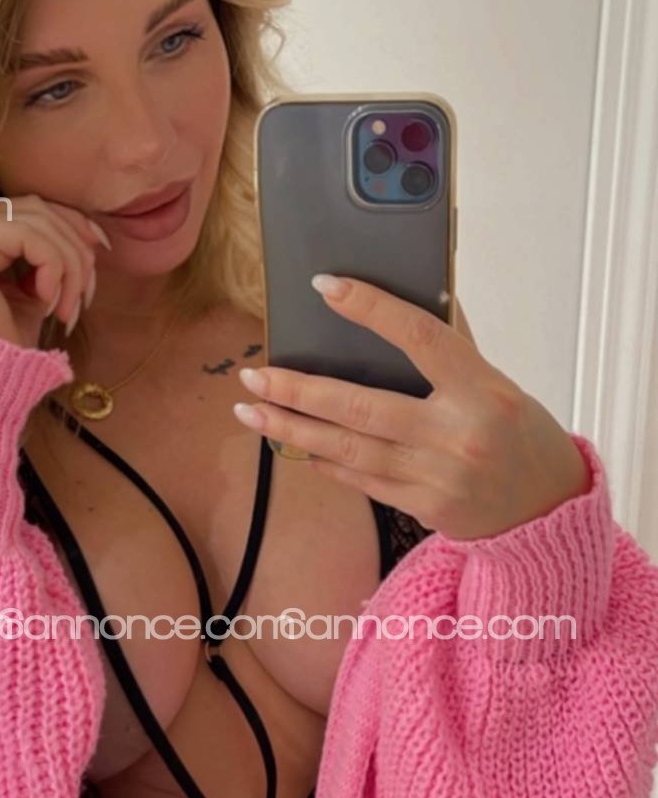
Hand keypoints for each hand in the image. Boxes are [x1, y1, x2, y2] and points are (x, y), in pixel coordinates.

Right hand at [0, 191, 111, 350]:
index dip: (73, 224)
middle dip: (75, 248)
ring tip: (68, 308)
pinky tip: (47, 302)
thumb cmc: (6, 343)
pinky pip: (27, 235)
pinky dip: (51, 267)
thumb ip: (53, 254)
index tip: (102, 251)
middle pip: (37, 208)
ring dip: (68, 264)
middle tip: (85, 295)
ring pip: (37, 220)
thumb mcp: (37, 288)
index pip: (32, 207)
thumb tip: (92, 230)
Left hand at [232, 276, 591, 539]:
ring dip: (293, 429)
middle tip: (254, 373)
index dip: (370, 309)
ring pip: (348, 449)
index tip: (325, 287)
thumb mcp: (498, 384)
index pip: (419, 337)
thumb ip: (452, 349)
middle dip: (298, 389)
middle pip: (361, 407)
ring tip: (252, 410)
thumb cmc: (519, 433)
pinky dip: (324, 461)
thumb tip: (405, 298)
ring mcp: (436, 477)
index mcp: (482, 390)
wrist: (546, 509)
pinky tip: (295, 444)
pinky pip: (361, 480)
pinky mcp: (422, 508)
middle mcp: (456, 435)